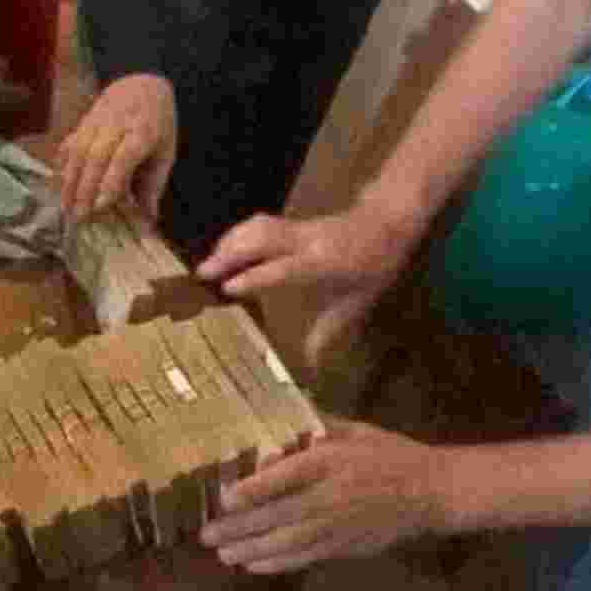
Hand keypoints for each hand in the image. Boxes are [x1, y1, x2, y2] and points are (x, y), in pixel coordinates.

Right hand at [57, 73, 177, 221]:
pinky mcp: (84, 121)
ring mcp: (98, 119)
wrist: (143, 85)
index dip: (111, 181)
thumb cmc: (157, 127)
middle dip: (86, 187)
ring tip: (66, 207)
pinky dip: (63, 166)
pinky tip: (59, 186)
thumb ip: (153, 185)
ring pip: (78, 150)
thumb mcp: (165, 153)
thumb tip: (148, 219)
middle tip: (80, 216)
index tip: (101, 206)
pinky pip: (69, 143)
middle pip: (96, 155)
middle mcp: (118, 123)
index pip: (124, 157)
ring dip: (70, 181)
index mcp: (144, 131)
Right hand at [195, 187, 429, 366]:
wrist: (388, 223)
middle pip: (261, 240)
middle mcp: (306, 242)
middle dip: (229, 254)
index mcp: (322, 263)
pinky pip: (259, 224)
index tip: (227, 288)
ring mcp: (298, 228)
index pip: (282, 268)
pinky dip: (237, 235)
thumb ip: (329, 333)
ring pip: (257, 227)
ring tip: (207, 264)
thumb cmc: (374, 267)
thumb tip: (312, 368)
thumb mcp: (356, 303)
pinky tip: (225, 250)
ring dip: (229, 242)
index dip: (254, 277)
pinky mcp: (292, 222)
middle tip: (202, 274)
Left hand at [199, 418, 443, 573]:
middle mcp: (329, 496)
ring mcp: (336, 526)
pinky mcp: (344, 548)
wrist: (432, 492)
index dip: (251, 490)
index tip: (222, 497)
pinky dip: (277, 564)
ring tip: (223, 554)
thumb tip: (279, 414)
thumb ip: (317, 425)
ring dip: (251, 550)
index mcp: (330, 462)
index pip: (284, 477)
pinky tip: (253, 566)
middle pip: (276, 515)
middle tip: (207, 535)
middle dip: (238, 528)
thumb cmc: (389, 455)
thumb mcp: (355, 430)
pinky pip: (304, 558)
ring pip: (286, 543)